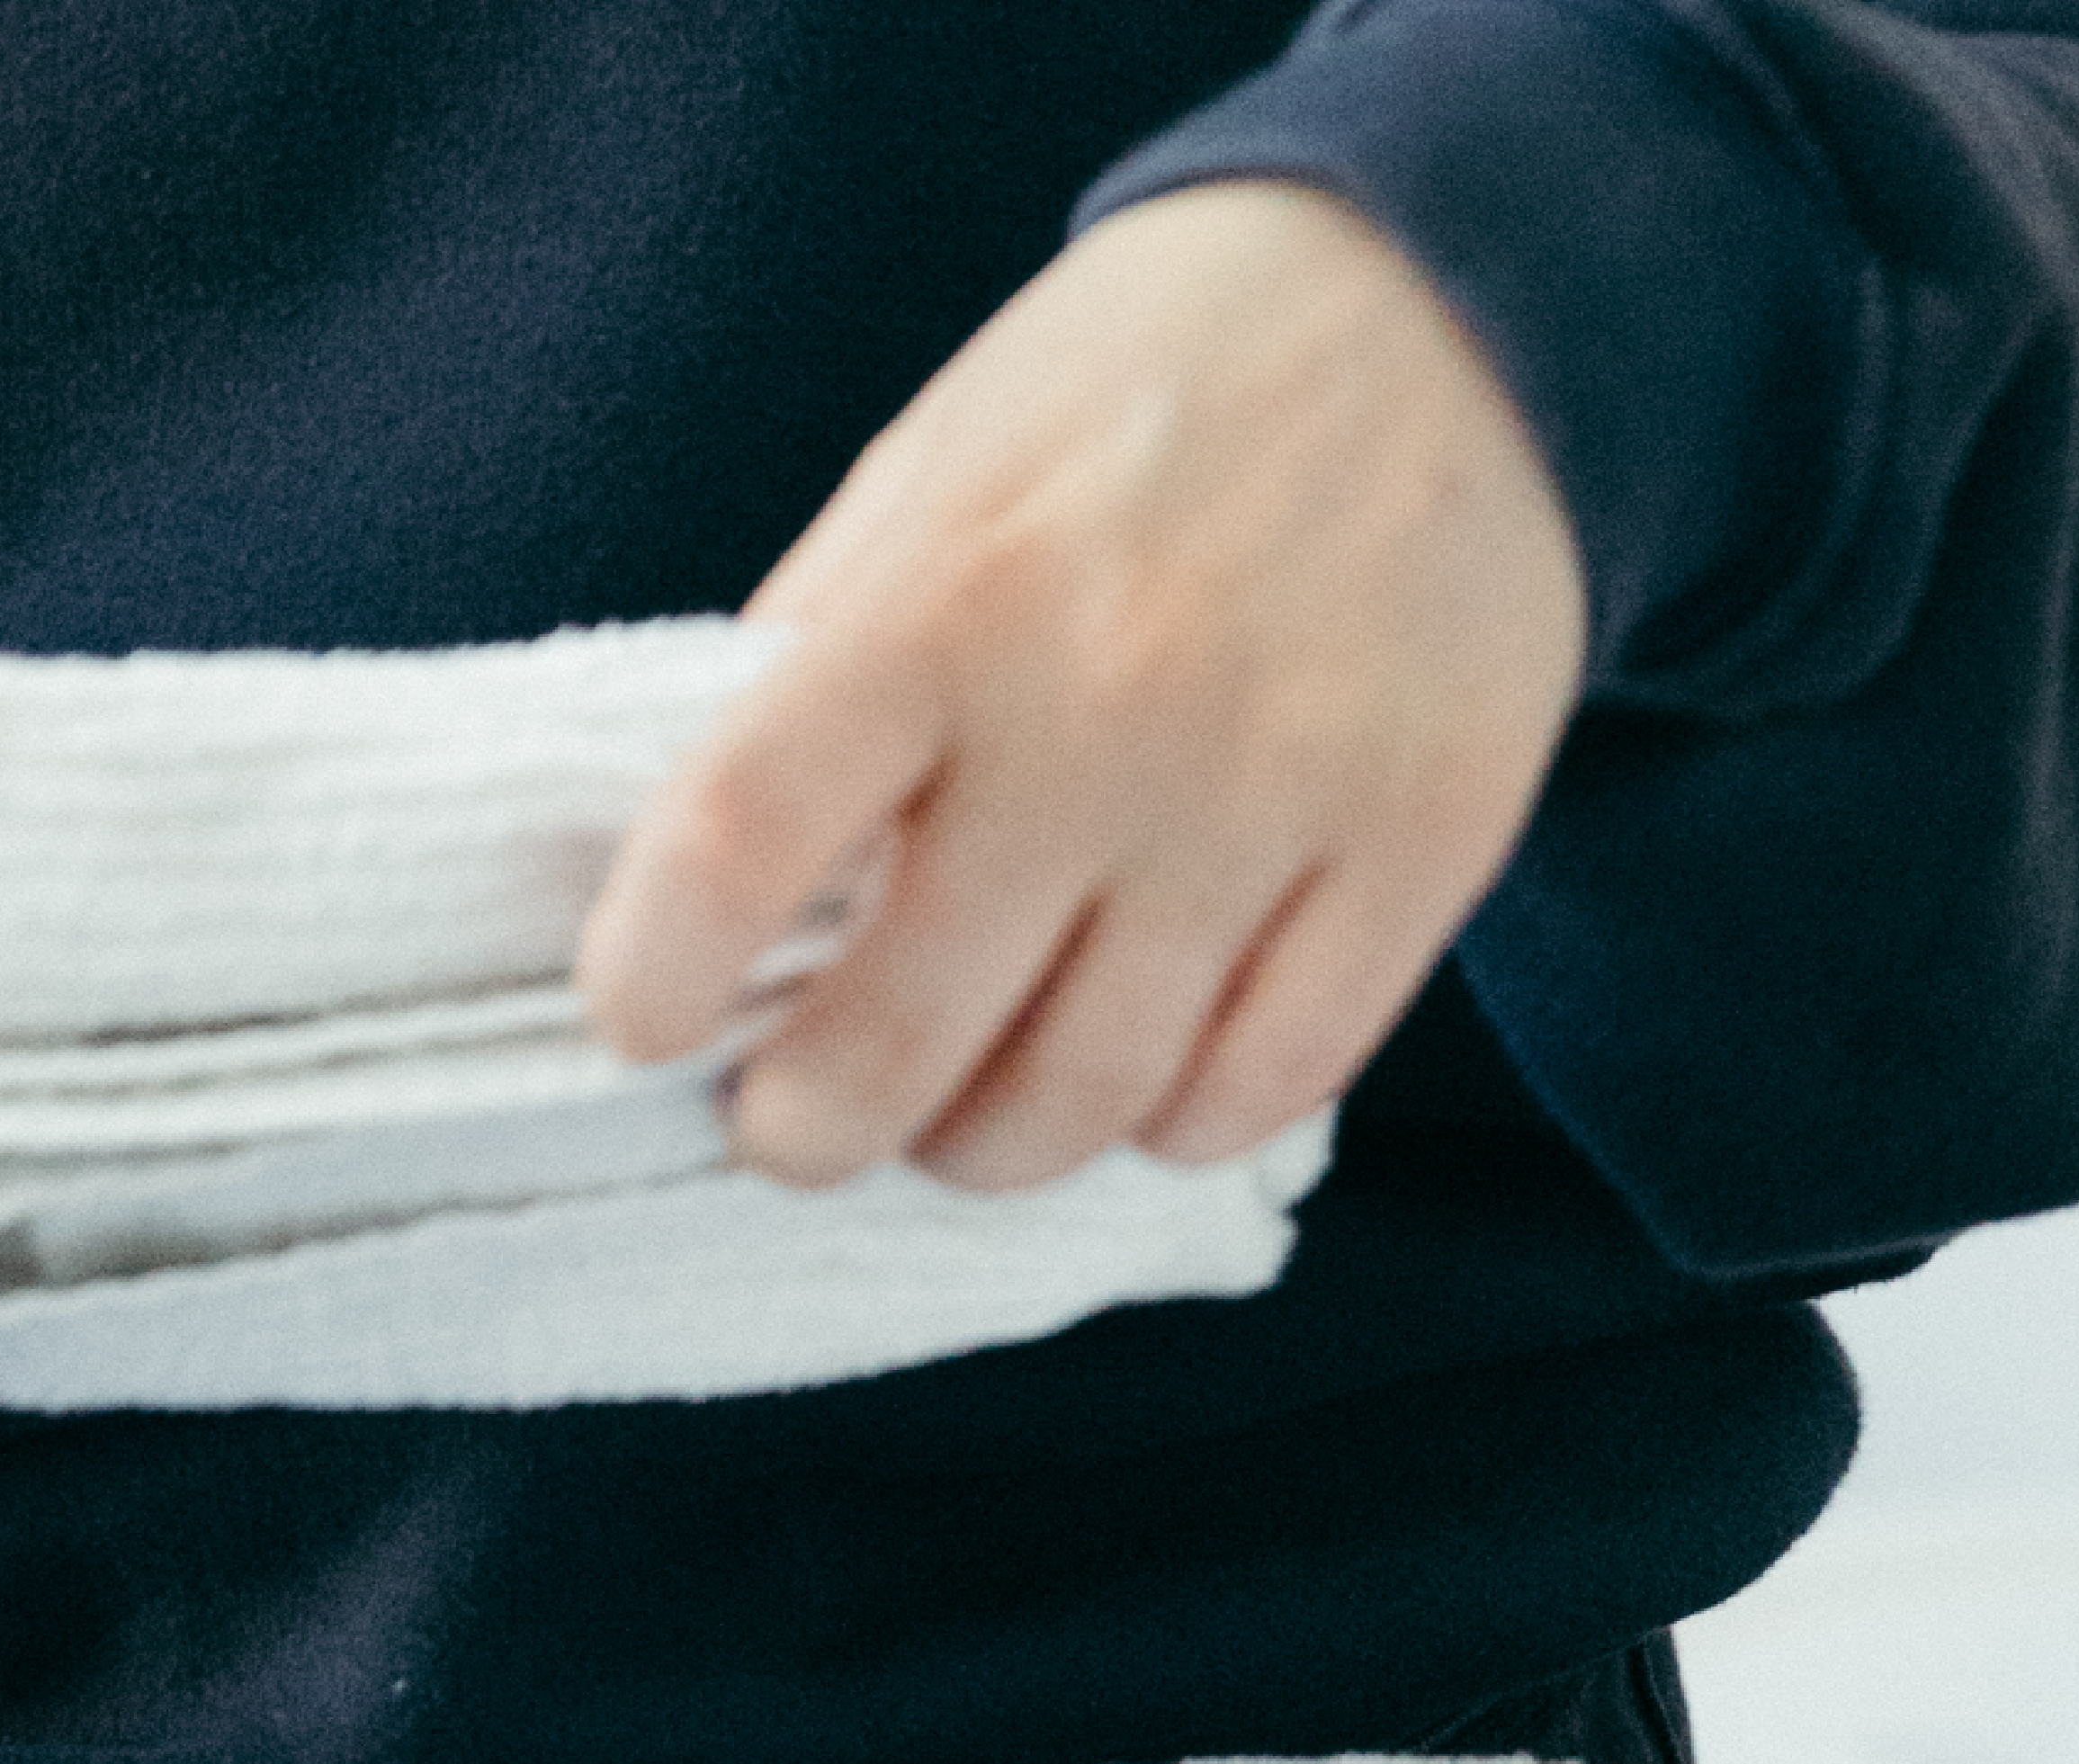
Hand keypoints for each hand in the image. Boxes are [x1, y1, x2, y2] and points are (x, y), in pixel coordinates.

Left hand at [576, 179, 1584, 1191]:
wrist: (1442, 300)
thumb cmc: (1139, 400)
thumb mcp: (934, 474)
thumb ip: (823, 666)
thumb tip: (714, 882)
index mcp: (948, 598)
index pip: (740, 832)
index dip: (654, 969)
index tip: (636, 1024)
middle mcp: (1107, 707)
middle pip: (905, 1032)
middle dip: (809, 1129)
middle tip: (787, 1128)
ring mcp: (1275, 792)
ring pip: (1089, 1095)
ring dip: (985, 1148)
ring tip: (953, 1121)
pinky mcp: (1422, 846)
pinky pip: (1267, 1082)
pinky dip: (1173, 1123)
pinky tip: (1134, 1083)